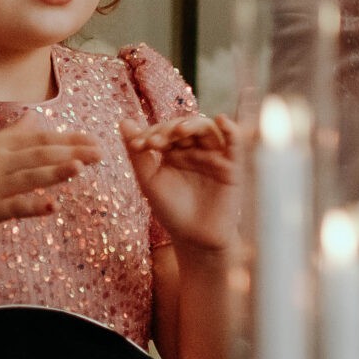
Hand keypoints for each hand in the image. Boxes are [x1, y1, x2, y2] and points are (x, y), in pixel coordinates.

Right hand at [0, 116, 101, 237]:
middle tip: (100, 153)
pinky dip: (33, 205)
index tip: (94, 139)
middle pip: (40, 154)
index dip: (69, 138)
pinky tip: (52, 205)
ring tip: (80, 167)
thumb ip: (13, 134)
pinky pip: (14, 207)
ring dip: (55, 172)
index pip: (41, 139)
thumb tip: (34, 116)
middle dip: (72, 152)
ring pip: (29, 176)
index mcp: (1, 147)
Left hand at [124, 115, 240, 253]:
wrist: (194, 238)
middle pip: (186, 127)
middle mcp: (196, 150)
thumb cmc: (171, 212)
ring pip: (208, 130)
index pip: (165, 131)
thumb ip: (138, 154)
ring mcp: (215, 156)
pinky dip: (231, 129)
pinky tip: (221, 120)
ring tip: (179, 131)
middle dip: (169, 130)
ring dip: (194, 125)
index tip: (138, 146)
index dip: (152, 133)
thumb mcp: (150, 181)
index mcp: (175, 152)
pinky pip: (234, 143)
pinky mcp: (232, 165)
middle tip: (155, 141)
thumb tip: (124, 121)